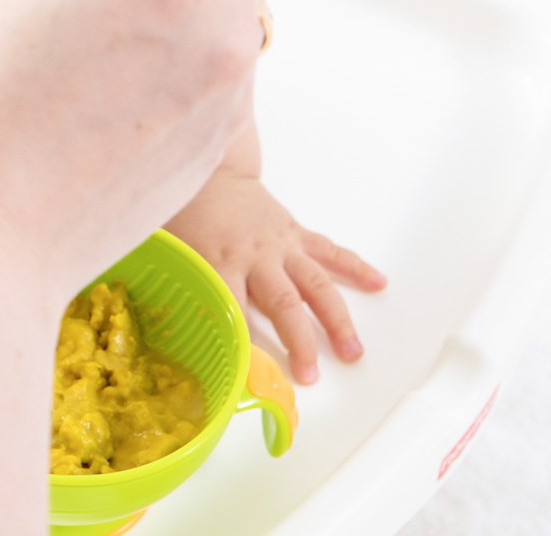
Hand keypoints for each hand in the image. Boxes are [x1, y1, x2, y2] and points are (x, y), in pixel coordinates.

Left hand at [165, 170, 386, 384]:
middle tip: (310, 375)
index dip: (244, 346)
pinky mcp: (295, 233)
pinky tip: (379, 283)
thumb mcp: (172, 255)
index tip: (254, 379)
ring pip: (316, 285)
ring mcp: (280, 245)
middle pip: (284, 305)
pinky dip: (356, 267)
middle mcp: (255, 256)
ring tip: (353, 351)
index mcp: (218, 262)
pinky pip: (329, 251)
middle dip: (300, 343)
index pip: (234, 312)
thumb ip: (182, 291)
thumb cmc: (183, 215)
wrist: (207, 170)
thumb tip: (178, 334)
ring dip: (337, 320)